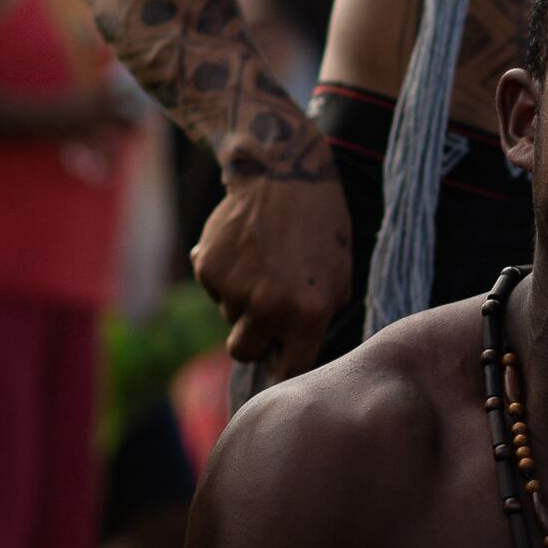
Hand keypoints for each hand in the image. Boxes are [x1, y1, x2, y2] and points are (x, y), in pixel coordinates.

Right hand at [194, 167, 351, 379]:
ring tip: (266, 262)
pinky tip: (246, 249)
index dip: (283, 371)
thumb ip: (316, 321)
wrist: (287, 176)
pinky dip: (226, 276)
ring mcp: (235, 289)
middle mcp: (269, 306)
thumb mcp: (339, 278)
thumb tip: (288, 359)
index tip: (279, 370)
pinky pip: (213, 291)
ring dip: (242, 301)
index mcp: (309, 312)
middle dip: (255, 336)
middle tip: (269, 305)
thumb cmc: (321, 230)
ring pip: (229, 318)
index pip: (290, 369)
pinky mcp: (208, 269)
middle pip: (246, 352)